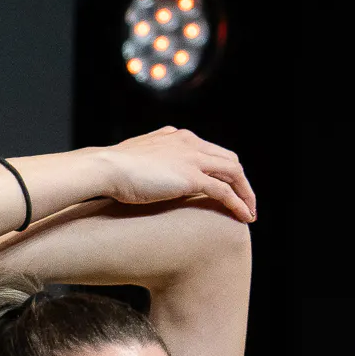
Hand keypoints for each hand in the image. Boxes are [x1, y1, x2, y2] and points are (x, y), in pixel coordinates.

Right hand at [91, 126, 255, 220]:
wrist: (105, 168)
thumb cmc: (110, 169)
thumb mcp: (134, 158)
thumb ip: (148, 160)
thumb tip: (144, 171)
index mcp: (177, 137)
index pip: (210, 151)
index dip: (221, 170)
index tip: (224, 187)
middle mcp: (190, 143)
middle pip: (229, 160)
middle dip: (240, 181)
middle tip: (243, 201)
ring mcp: (192, 159)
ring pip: (233, 173)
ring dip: (246, 193)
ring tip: (249, 212)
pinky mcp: (191, 178)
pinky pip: (224, 191)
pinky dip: (238, 204)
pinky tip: (244, 218)